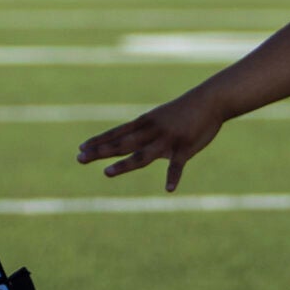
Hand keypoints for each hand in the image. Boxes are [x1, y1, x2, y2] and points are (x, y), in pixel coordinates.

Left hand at [76, 90, 225, 191]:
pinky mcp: (185, 147)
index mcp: (144, 123)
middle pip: (122, 143)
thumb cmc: (183, 111)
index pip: (116, 133)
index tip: (80, 149)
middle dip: (100, 151)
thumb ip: (144, 132)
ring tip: (107, 173)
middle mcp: (151, 131)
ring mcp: (167, 139)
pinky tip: (169, 189)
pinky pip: (177, 164)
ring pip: (142, 154)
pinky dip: (173, 177)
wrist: (210, 101)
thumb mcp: (159, 118)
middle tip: (80, 159)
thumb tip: (130, 143)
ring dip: (124, 164)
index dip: (98, 141)